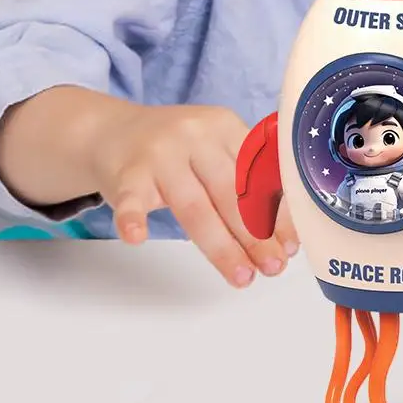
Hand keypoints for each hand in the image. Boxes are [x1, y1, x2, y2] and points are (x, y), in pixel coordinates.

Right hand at [88, 102, 297, 286]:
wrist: (112, 131)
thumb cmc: (175, 149)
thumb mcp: (214, 146)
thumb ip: (244, 179)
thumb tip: (280, 235)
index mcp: (225, 127)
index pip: (258, 174)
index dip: (277, 212)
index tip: (290, 246)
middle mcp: (195, 136)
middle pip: (231, 193)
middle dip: (256, 236)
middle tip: (272, 267)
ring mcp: (159, 154)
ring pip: (194, 206)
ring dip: (221, 247)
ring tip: (241, 275)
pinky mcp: (126, 173)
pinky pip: (131, 200)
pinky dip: (133, 219)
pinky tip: (137, 238)